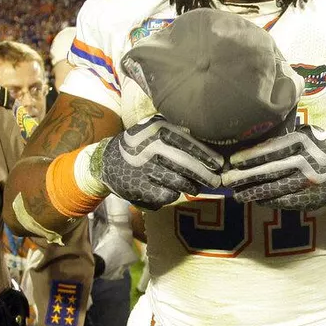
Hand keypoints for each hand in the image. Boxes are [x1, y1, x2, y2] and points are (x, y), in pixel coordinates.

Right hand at [93, 114, 224, 209]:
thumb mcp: (154, 130)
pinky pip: (166, 195)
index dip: (207, 156)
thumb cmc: (138, 145)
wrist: (105, 160)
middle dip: (205, 175)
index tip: (220, 164)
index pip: (189, 145)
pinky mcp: (140, 188)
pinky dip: (173, 194)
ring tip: (196, 187)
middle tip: (216, 181)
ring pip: (179, 182)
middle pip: (187, 165)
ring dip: (192, 186)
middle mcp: (151, 149)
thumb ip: (176, 133)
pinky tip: (174, 191)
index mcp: (157, 131)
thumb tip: (205, 142)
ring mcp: (145, 169)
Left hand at [221, 125, 325, 209]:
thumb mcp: (310, 135)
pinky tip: (257, 200)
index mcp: (304, 142)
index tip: (233, 161)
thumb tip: (254, 141)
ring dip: (252, 193)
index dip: (250, 156)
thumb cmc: (322, 149)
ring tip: (237, 195)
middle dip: (245, 177)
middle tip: (227, 180)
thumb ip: (287, 136)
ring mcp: (308, 183)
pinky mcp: (310, 199)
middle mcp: (306, 162)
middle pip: (269, 171)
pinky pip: (284, 202)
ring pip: (274, 189)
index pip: (271, 150)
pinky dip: (268, 201)